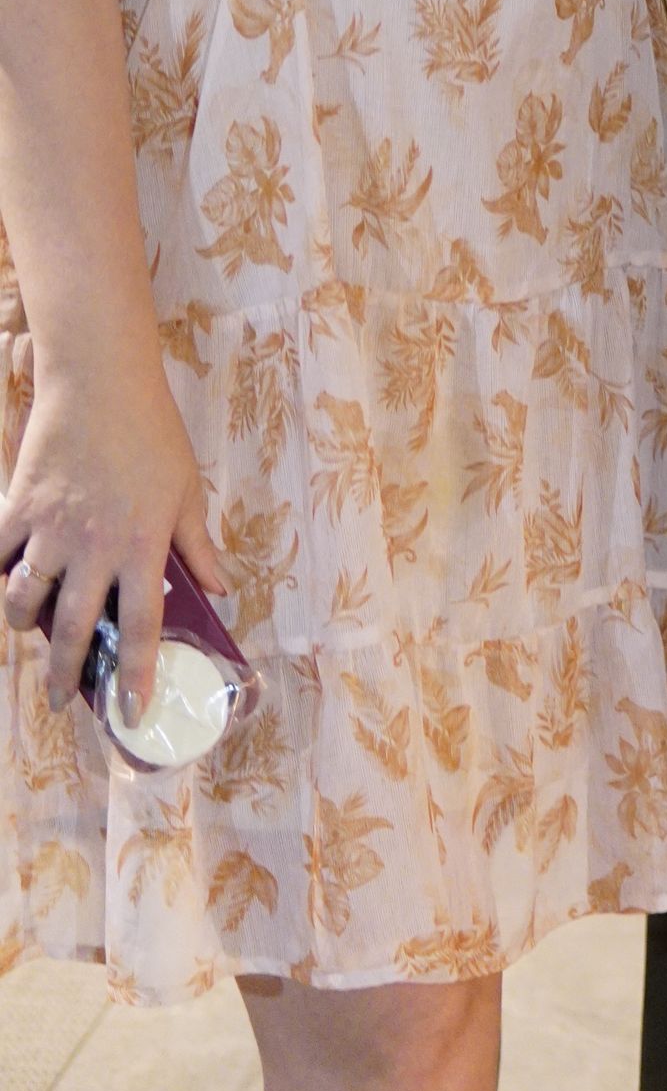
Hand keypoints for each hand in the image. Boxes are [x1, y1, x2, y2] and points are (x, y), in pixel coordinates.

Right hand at [0, 360, 224, 720]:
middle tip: (62, 701)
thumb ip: (199, 545)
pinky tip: (6, 585)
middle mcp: (95, 545)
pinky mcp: (20, 507)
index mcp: (143, 544)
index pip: (140, 626)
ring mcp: (52, 528)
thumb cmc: (153, 434)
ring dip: (24, 627)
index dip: (135, 673)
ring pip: (25, 600)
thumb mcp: (187, 489)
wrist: (102, 381)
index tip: (132, 709)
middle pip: (73, 628)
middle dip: (65, 674)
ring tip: (30, 635)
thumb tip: (220, 591)